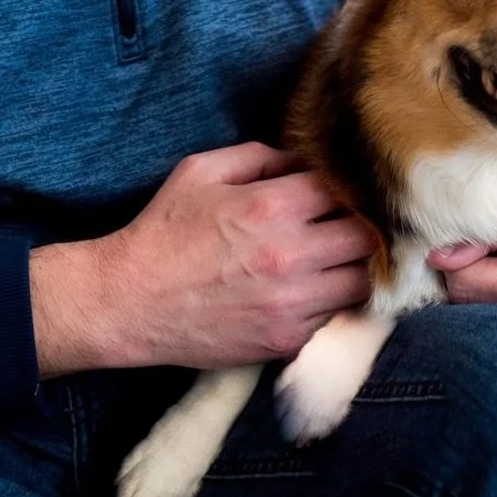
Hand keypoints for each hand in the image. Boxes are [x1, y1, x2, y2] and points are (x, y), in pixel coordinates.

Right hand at [30, 142, 376, 376]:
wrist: (130, 302)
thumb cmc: (164, 231)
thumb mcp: (201, 171)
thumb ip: (259, 156)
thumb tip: (301, 161)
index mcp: (271, 206)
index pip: (343, 190)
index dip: (343, 187)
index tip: (336, 191)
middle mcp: (290, 255)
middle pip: (366, 238)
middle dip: (359, 227)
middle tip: (343, 225)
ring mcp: (292, 304)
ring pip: (360, 283)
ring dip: (351, 268)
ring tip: (332, 260)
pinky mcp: (286, 340)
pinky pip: (332, 317)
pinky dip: (326, 302)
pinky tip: (304, 291)